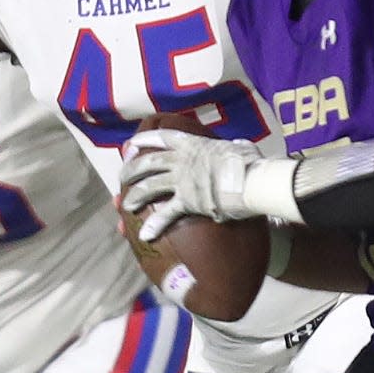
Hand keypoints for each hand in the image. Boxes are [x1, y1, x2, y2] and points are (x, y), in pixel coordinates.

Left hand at [120, 129, 262, 239]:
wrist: (251, 180)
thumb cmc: (250, 163)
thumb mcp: (242, 148)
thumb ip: (237, 147)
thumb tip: (241, 146)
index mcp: (193, 145)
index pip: (164, 138)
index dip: (145, 140)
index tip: (132, 144)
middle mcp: (182, 161)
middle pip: (148, 162)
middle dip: (131, 169)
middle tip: (122, 177)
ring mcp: (182, 181)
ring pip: (149, 187)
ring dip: (134, 196)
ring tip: (124, 205)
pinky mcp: (186, 202)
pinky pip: (165, 214)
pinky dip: (154, 225)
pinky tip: (145, 235)